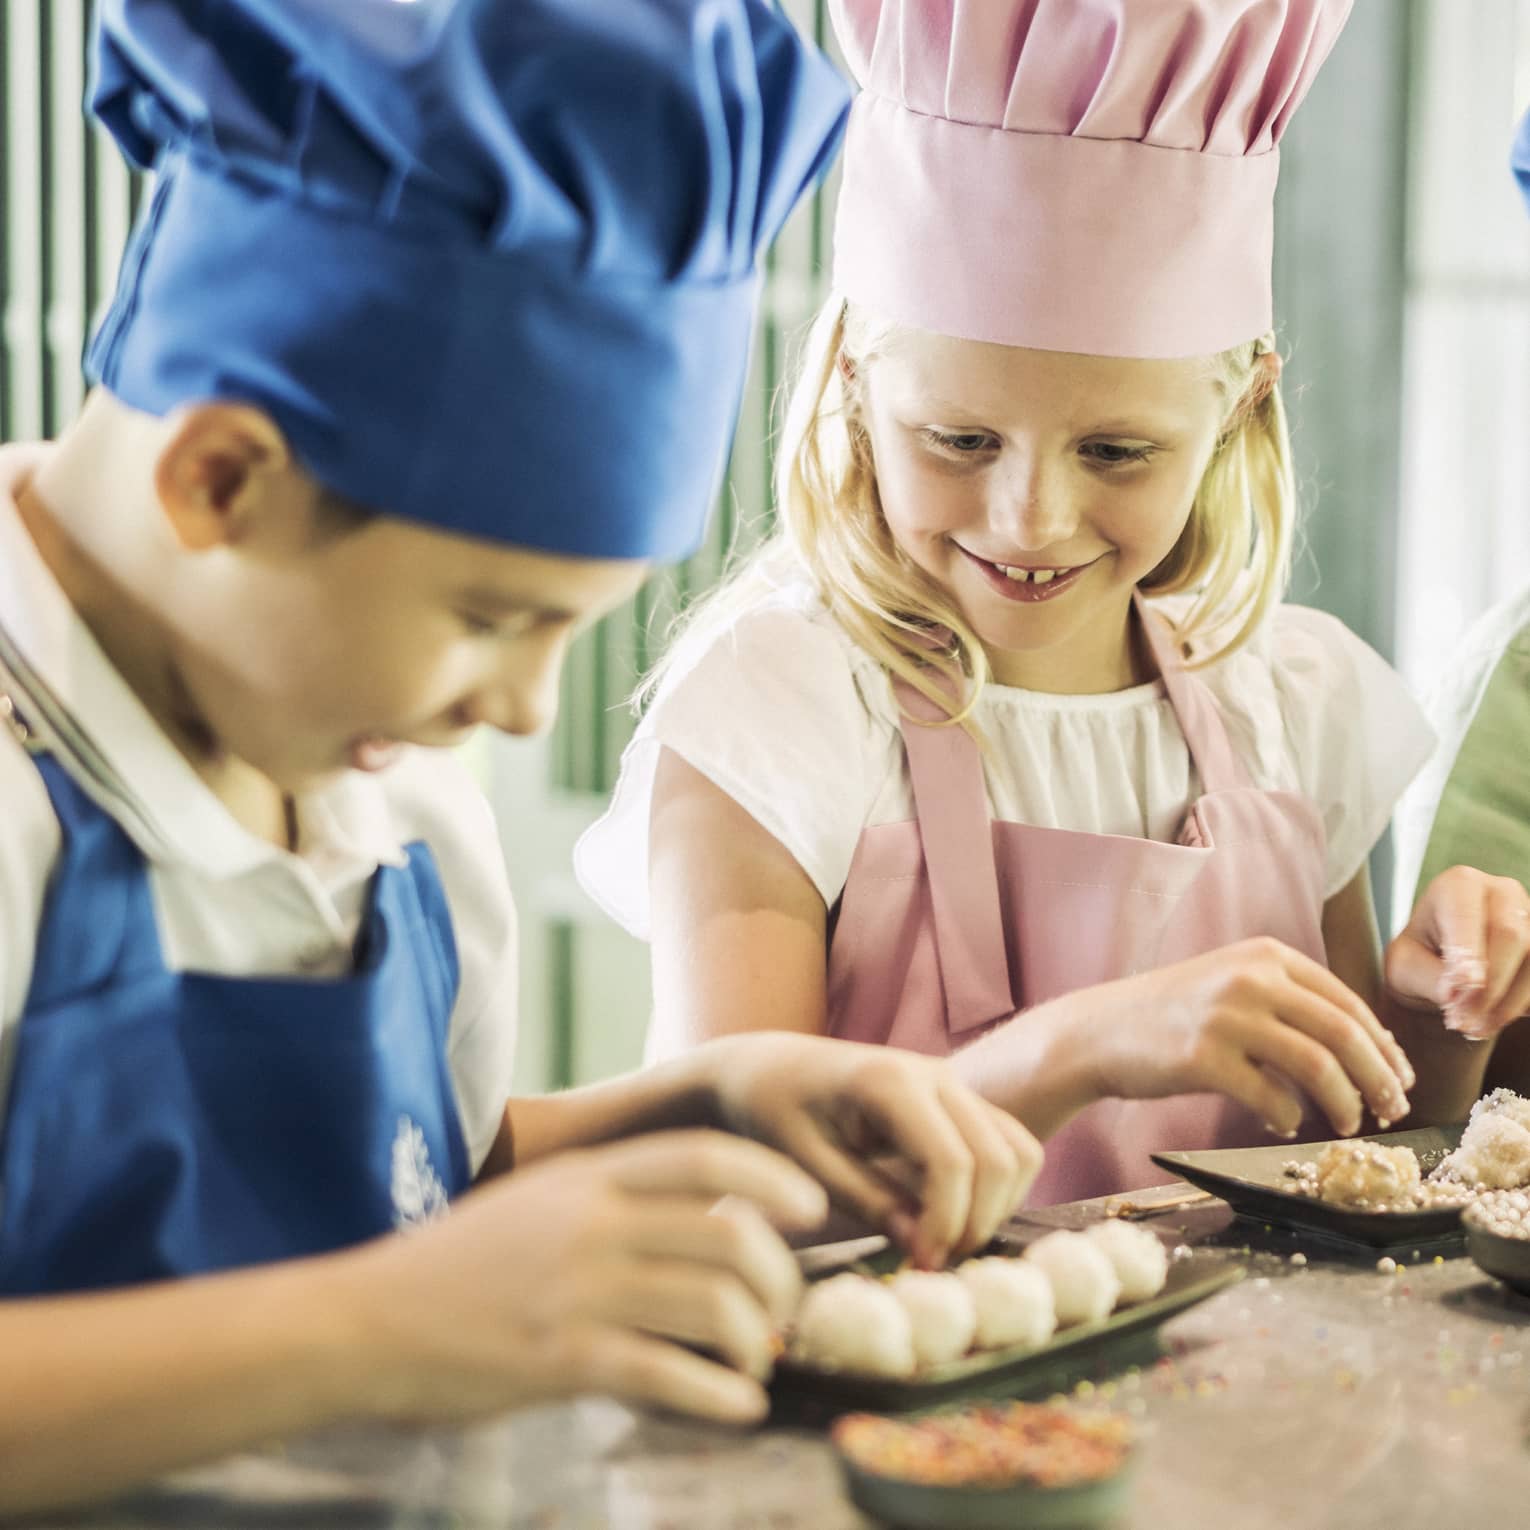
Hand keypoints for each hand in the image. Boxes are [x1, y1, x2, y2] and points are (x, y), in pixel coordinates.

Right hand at [335, 1131, 824, 1426]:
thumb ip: (611, 1202)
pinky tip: (738, 1407)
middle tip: (784, 1311)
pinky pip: (666, 1374)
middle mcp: (591, 1223)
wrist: (364, 1320)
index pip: (703, 1159)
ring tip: (759, 1363)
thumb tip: (704, 1220)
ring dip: (754, 1341)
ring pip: (711, 1306)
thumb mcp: (536, 1204)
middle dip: (778, 1278)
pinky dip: (718, 1395)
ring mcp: (577, 1291)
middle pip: (727, 1237)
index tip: (812, 1207)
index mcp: (587, 1178)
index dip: (771, 1178)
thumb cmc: (457, 1263)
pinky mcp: (560, 1360)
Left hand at [695, 1034, 1041, 1268]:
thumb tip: (926, 1248)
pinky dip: (998, 1188)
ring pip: (1018, 1150)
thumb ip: (867, 1202)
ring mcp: (952, 1081)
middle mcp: (935, 1073)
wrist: (769, 1069)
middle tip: (931, 1260)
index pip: (952, 1161)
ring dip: (995, 1207)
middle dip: (976, 1222)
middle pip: (998, 1159)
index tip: (918, 1264)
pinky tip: (950, 1214)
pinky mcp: (958, 1097)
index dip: (946, 1223)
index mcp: (890, 1082)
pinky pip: (1009, 1143)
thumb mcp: (807, 1165)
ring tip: (942, 1240)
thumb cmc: (775, 1114)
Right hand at [1077, 937, 1414, 1136]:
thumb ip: (1289, 1002)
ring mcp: (1225, 1016)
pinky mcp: (1202, 1058)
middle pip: (1343, 1032)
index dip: (1383, 1046)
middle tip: (1391, 1110)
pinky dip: (1289, 1117)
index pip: (1347, 1002)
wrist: (1100, 1030)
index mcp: (1265, 955)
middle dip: (1379, 1078)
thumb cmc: (1172, 1015)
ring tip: (1348, 1125)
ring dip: (1344, 1103)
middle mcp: (1249, 978)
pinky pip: (1270, 1097)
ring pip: (1317, 1066)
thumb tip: (1365, 1049)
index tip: (1398, 1078)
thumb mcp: (1232, 984)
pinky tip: (1285, 1124)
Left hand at [1386, 866, 1529, 1040]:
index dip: (1470, 951)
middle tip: (1462, 1023)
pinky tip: (1494, 1020)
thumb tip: (1457, 994)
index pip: (1468, 916)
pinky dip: (1522, 1005)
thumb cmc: (1420, 958)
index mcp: (1459, 884)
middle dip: (1488, 987)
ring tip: (1474, 1028)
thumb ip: (1427, 975)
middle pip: (1510, 936)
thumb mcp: (1405, 966)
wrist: (1443, 965)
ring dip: (1507, 1003)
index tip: (1466, 984)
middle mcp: (1503, 892)